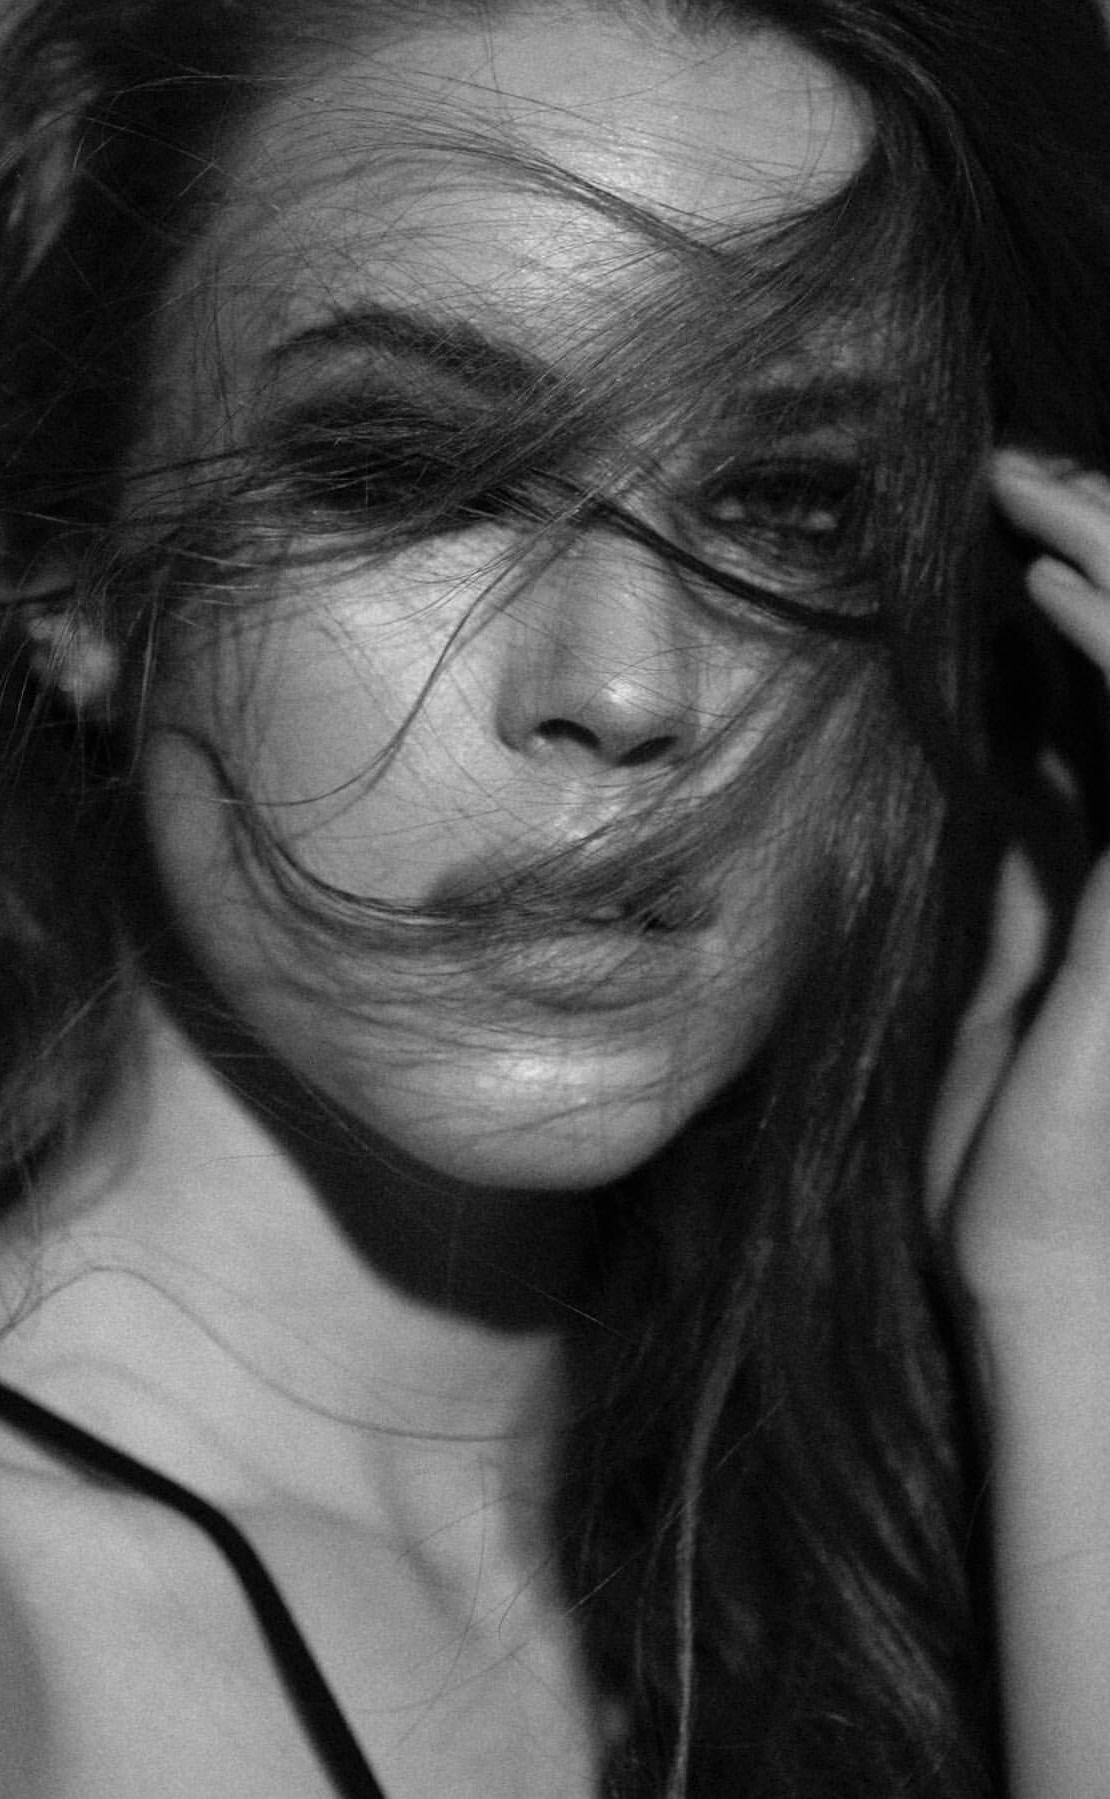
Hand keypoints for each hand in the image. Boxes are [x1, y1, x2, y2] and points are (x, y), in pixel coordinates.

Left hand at [930, 450, 1109, 1337]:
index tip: (1009, 538)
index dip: (1086, 611)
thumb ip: (1026, 887)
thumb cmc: (1017, 1179)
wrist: (1046, 1294)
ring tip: (1031, 491)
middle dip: (1109, 554)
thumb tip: (1015, 781)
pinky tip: (1048, 584)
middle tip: (1022, 475)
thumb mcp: (1006, 997)